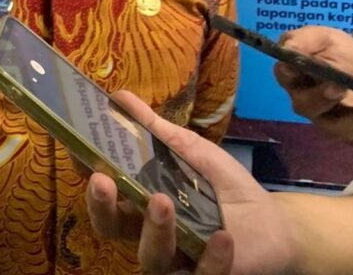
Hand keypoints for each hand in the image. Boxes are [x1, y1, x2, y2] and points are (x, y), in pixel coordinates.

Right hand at [85, 91, 294, 274]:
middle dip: (101, 207)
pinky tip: (222, 237)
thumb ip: (155, 129)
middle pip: (109, 228)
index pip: (103, 192)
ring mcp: (175, 259)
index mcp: (137, 201)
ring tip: (163, 202)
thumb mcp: (190, 150)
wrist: (272, 223)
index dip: (87, 175)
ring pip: (149, 258)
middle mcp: (145, 232)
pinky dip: (211, 260)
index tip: (80, 154)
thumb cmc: (222, 185)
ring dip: (153, 231)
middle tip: (103, 181)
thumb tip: (119, 95)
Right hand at [274, 26, 352, 143]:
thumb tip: (288, 48)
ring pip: (332, 126)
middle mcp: (304, 100)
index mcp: (293, 75)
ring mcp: (326, 120)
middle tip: (337, 87)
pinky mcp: (348, 133)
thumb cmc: (340, 53)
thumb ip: (305, 39)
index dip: (288, 73)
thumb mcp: (325, 38)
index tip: (293, 68)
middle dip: (320, 98)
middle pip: (305, 105)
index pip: (284, 75)